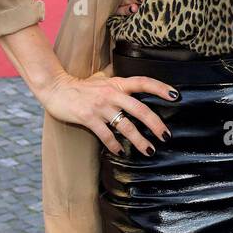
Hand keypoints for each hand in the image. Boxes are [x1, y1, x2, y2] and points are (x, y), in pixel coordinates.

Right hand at [38, 68, 178, 154]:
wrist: (56, 88)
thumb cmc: (81, 86)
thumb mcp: (103, 79)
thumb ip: (119, 84)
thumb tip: (136, 86)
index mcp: (117, 83)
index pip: (143, 82)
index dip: (160, 88)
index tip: (176, 96)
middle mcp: (112, 94)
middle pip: (140, 109)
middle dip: (155, 124)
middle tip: (166, 136)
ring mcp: (100, 106)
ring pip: (125, 126)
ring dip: (139, 140)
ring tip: (149, 151)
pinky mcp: (88, 117)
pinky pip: (105, 135)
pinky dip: (114, 145)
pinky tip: (120, 152)